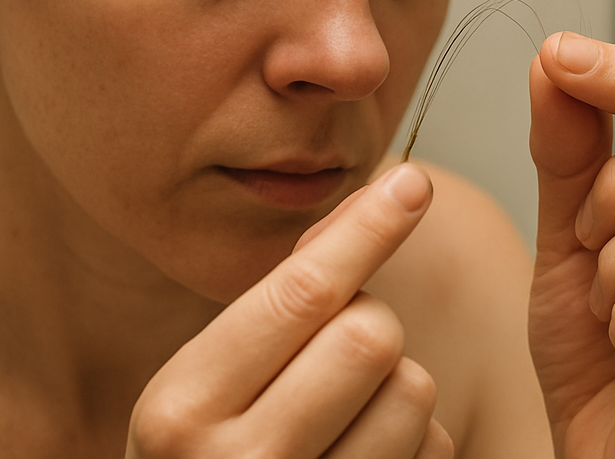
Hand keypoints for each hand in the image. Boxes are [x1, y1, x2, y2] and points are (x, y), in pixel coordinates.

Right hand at [125, 164, 451, 458]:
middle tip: (336, 349)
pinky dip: (414, 438)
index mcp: (182, 404)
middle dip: (370, 323)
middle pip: (370, 335)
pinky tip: (362, 452)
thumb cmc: (208, 449)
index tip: (410, 184)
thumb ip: (287, 288)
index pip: (302, 293)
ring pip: (412, 390)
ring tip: (345, 410)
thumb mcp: (211, 373)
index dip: (367, 230)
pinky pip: (432, 446)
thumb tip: (379, 197)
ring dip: (396, 384)